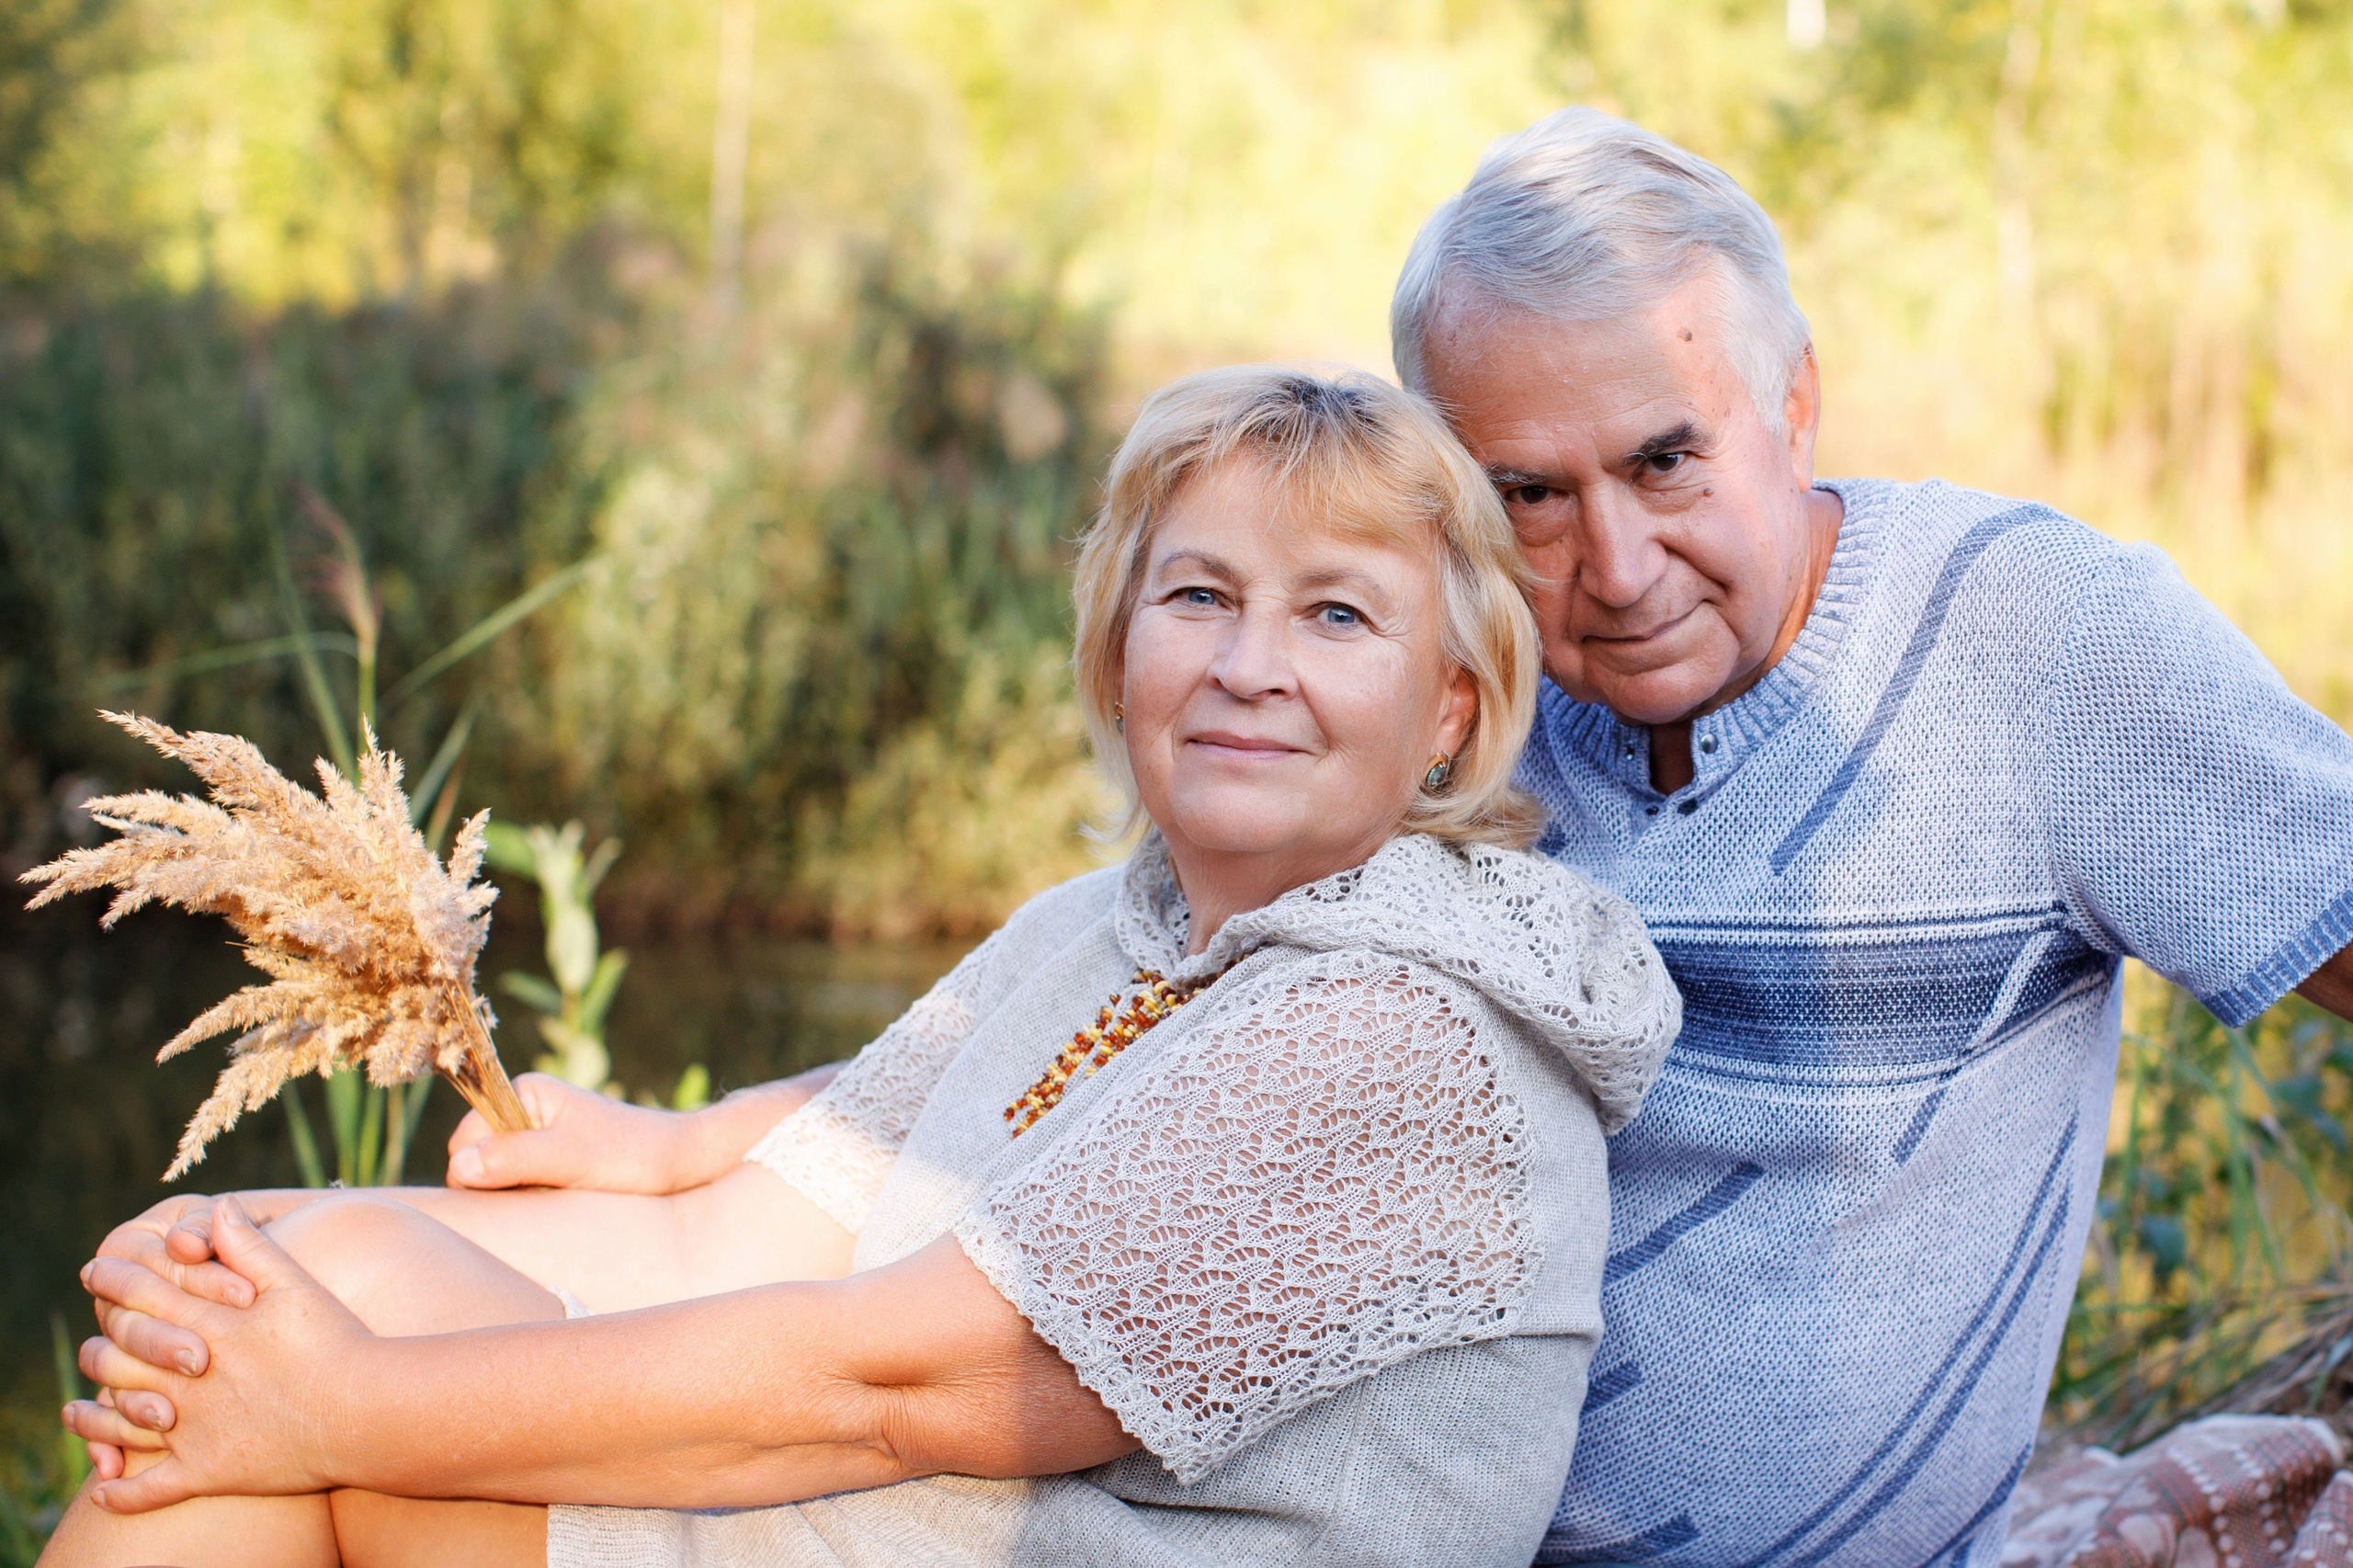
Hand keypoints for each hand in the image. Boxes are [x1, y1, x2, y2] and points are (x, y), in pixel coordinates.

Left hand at [64, 1198, 369, 1511]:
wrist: (364, 1409)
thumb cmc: (335, 1341)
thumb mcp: (294, 1284)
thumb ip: (248, 1246)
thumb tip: (218, 1207)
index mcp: (207, 1326)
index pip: (142, 1297)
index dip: (114, 1280)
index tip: (93, 1271)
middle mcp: (187, 1377)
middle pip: (118, 1357)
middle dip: (99, 1347)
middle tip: (89, 1345)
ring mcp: (192, 1427)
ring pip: (121, 1420)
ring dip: (92, 1419)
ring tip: (76, 1415)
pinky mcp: (207, 1471)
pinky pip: (149, 1489)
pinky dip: (122, 1493)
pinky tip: (105, 1488)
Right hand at [446, 1064, 840, 1193]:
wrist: (685, 1160)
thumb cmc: (635, 1153)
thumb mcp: (573, 1158)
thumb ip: (515, 1159)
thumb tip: (461, 1167)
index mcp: (524, 1093)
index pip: (464, 1145)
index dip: (479, 1176)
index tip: (523, 1189)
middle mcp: (525, 1111)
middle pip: (475, 1164)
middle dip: (499, 1188)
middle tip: (547, 1195)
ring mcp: (538, 1136)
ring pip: (495, 1181)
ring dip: (518, 1197)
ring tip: (560, 1196)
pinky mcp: (551, 1160)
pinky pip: (519, 1187)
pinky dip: (533, 1200)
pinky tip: (563, 1202)